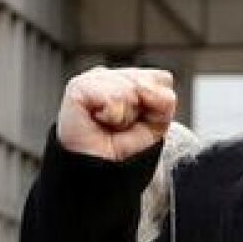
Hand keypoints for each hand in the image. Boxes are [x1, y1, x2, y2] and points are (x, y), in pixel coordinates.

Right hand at [56, 67, 176, 161]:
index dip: (158, 105)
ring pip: (132, 89)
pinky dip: (113, 116)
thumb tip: (141, 87)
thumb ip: (164, 99)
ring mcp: (94, 77)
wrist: (99, 168)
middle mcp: (111, 74)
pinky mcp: (78, 86)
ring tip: (110, 123)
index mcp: (129, 78)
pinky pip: (113, 98)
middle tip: (122, 124)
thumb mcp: (158, 121)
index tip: (140, 120)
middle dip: (142, 109)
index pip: (162, 79)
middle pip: (148, 82)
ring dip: (126, 116)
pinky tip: (99, 119)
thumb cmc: (124, 143)